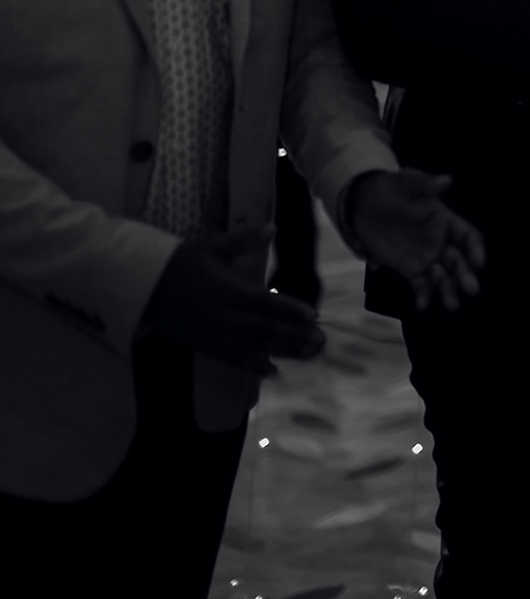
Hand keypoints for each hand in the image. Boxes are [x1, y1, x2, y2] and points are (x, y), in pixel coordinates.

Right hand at [142, 225, 324, 374]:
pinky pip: (231, 359)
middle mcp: (220, 315)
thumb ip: (243, 239)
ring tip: (308, 354)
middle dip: (293, 335)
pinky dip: (252, 366)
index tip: (313, 314)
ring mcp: (212, 334)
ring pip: (251, 346)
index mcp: (224, 289)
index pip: (262, 302)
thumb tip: (272, 228)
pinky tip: (272, 371)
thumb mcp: (211, 246)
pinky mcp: (203, 345)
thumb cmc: (179, 261)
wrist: (140, 285)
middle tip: (320, 341)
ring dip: (281, 351)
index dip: (288, 309)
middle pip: (262, 329)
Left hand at [343, 169, 485, 312]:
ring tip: (452, 305)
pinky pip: (421, 285)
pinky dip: (424, 295)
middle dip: (465, 275)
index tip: (478, 262)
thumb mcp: (404, 184)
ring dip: (449, 290)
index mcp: (445, 221)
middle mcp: (440, 242)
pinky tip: (423, 305)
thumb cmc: (387, 190)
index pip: (468, 237)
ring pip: (443, 277)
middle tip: (471, 289)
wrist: (360, 205)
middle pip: (459, 261)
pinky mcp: (410, 270)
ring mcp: (426, 258)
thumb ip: (424, 185)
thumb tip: (446, 179)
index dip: (475, 249)